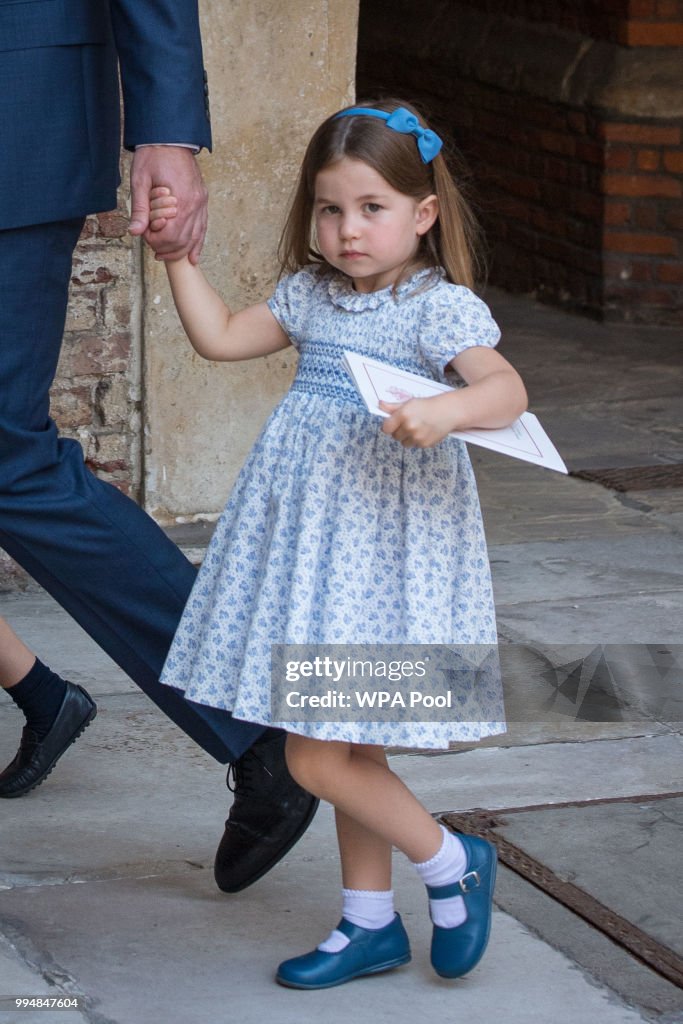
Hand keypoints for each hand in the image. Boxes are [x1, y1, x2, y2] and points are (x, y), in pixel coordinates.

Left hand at [129, 146, 207, 263]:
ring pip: (195, 237)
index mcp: (180, 200)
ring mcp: (201, 203)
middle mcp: (195, 205)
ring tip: (166, 256)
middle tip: (152, 247)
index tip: (144, 234)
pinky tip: (193, 256)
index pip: (170, 235)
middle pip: (183, 240)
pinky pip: (202, 228)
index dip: (155, 241)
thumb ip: (140, 209)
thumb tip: (135, 232)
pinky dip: (198, 244)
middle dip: (166, 248)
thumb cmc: (153, 156)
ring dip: (181, 250)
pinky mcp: (202, 201)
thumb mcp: (140, 180)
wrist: (170, 137)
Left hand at [379, 396, 454, 447]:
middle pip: (394, 436)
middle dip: (399, 431)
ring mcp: (417, 437)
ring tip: (417, 428)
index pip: (386, 428)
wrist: (448, 412)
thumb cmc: (427, 406)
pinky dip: (417, 440)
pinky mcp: (424, 444)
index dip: (388, 426)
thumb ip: (393, 407)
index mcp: (403, 415)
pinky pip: (414, 445)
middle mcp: (409, 427)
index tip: (392, 424)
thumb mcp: (410, 403)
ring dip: (407, 437)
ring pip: (404, 443)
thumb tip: (380, 405)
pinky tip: (425, 431)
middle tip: (408, 423)